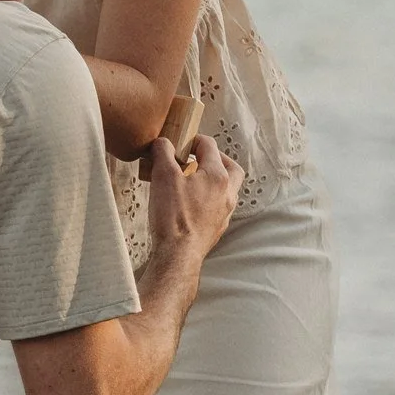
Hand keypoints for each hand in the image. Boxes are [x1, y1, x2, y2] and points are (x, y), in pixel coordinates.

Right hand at [145, 135, 242, 261]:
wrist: (179, 254)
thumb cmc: (173, 215)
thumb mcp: (163, 175)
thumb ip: (163, 152)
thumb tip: (164, 142)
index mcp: (217, 176)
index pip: (210, 146)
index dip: (194, 140)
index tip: (180, 143)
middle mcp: (227, 193)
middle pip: (231, 168)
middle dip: (216, 158)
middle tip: (197, 158)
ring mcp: (225, 212)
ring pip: (227, 188)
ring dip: (213, 179)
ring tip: (191, 180)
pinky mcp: (217, 227)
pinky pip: (219, 206)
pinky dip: (209, 198)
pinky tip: (191, 202)